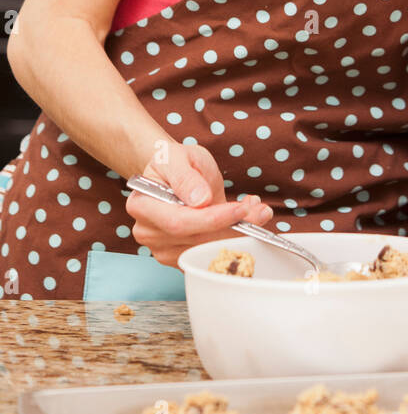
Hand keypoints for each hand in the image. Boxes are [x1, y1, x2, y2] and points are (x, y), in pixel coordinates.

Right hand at [126, 140, 272, 267]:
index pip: (179, 222)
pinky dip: (233, 241)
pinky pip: (210, 255)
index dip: (212, 219)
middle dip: (233, 227)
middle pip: (196, 240)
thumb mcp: (179, 156)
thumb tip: (199, 200)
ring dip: (239, 233)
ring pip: (208, 250)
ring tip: (256, 211)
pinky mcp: (180, 257)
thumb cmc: (175, 162)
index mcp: (142, 205)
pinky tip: (245, 222)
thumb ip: (186, 176)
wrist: (175, 172)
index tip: (239, 209)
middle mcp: (148, 232)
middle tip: (260, 211)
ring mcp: (163, 249)